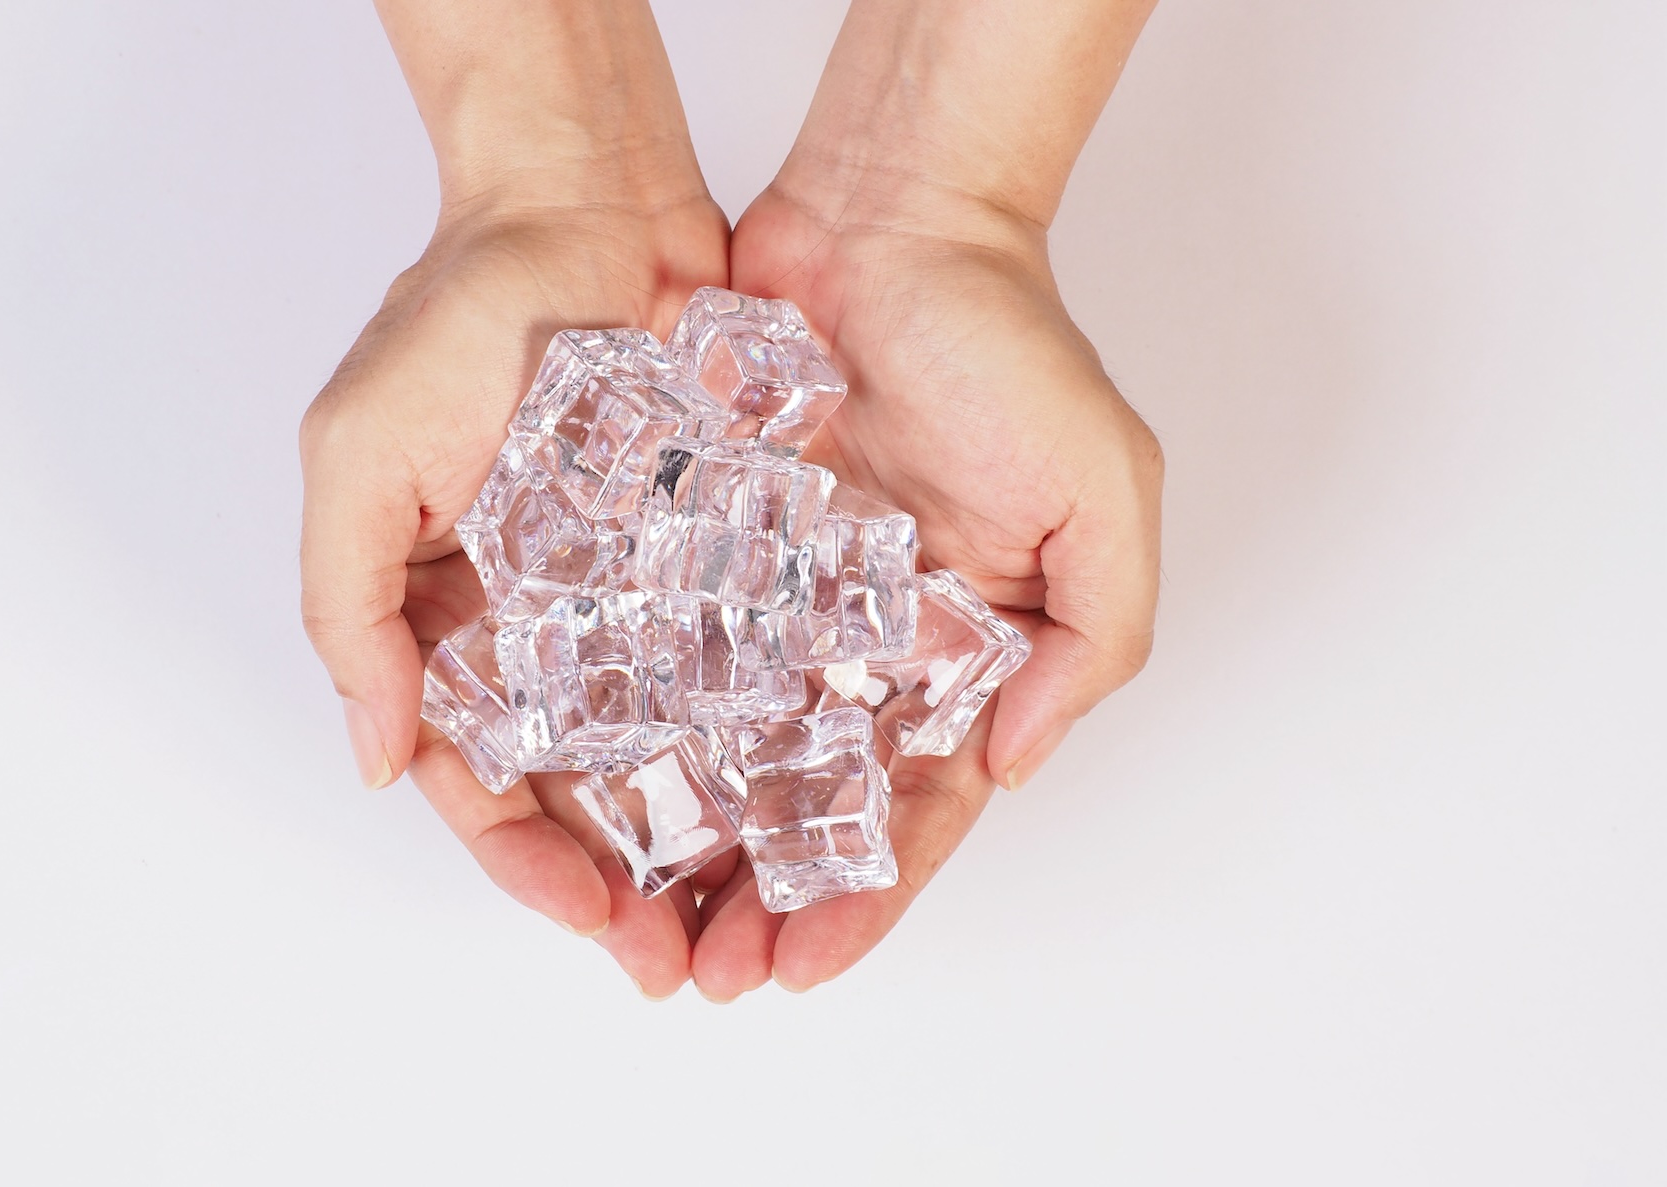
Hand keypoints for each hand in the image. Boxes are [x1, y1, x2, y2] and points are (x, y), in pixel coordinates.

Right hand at [299, 186, 730, 994]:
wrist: (586, 204)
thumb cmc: (456, 318)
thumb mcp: (358, 460)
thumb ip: (351, 610)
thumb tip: (377, 757)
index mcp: (451, 624)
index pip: (481, 777)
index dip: (525, 861)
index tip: (584, 916)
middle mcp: (547, 630)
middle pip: (583, 792)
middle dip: (625, 886)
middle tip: (680, 964)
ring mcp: (637, 596)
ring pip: (672, 749)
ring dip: (703, 840)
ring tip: (752, 915)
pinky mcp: (719, 552)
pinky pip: (744, 662)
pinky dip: (765, 732)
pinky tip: (805, 796)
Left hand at [690, 178, 1163, 998]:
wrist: (891, 218)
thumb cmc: (1011, 345)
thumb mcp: (1103, 492)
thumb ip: (1090, 638)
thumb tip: (1011, 762)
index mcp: (961, 651)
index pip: (915, 807)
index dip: (869, 895)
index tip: (810, 965)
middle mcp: (864, 642)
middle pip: (808, 804)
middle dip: (763, 899)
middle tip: (705, 975)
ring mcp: (777, 596)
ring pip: (725, 750)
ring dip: (690, 846)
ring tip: (641, 925)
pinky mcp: (702, 542)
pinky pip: (661, 650)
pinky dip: (635, 726)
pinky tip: (594, 794)